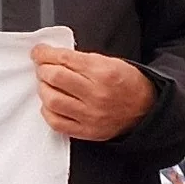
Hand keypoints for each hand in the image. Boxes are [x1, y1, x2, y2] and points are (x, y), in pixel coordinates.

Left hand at [32, 44, 155, 141]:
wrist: (146, 109)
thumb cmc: (128, 84)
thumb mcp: (110, 62)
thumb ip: (81, 59)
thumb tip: (52, 56)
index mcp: (103, 72)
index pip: (64, 59)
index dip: (45, 54)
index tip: (38, 52)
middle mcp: (96, 94)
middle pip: (55, 78)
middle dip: (43, 69)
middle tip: (43, 68)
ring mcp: (90, 115)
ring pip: (52, 100)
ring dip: (43, 89)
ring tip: (47, 85)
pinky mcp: (86, 131)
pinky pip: (56, 122)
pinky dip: (48, 111)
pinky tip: (52, 104)